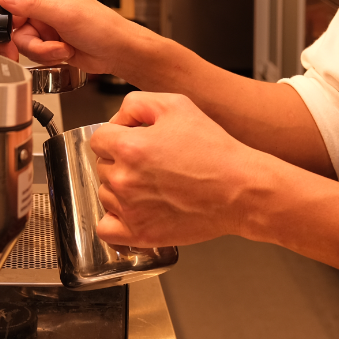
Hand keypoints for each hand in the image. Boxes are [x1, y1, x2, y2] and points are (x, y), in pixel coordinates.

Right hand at [0, 0, 136, 72]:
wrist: (116, 51)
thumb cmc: (100, 25)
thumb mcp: (62, 13)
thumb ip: (29, 5)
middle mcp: (39, 0)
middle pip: (6, 14)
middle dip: (12, 34)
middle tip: (11, 44)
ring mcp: (41, 21)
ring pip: (17, 36)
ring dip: (35, 47)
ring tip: (56, 46)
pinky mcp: (44, 39)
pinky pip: (29, 49)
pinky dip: (43, 54)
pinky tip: (61, 51)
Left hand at [90, 92, 258, 247]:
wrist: (240, 190)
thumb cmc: (214, 149)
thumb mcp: (176, 105)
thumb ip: (135, 104)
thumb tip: (116, 121)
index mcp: (129, 147)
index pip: (99, 139)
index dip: (117, 135)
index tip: (134, 140)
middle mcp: (124, 180)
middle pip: (102, 166)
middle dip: (121, 160)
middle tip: (152, 162)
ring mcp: (130, 210)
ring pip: (105, 194)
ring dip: (120, 188)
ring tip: (152, 184)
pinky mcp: (140, 234)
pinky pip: (106, 228)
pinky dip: (115, 220)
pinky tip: (134, 209)